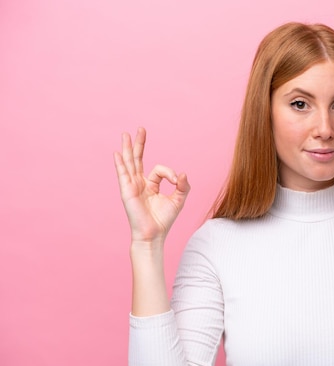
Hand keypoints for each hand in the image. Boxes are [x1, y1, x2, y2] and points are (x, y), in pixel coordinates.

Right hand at [114, 128, 189, 242]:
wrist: (153, 234)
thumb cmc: (164, 220)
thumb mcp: (178, 200)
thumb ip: (182, 186)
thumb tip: (183, 173)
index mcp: (150, 185)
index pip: (158, 170)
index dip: (169, 173)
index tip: (176, 181)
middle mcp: (139, 183)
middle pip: (137, 159)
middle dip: (139, 144)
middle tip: (141, 129)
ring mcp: (132, 186)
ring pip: (129, 163)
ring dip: (127, 148)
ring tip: (125, 134)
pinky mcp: (127, 191)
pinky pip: (123, 174)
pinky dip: (120, 163)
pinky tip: (117, 153)